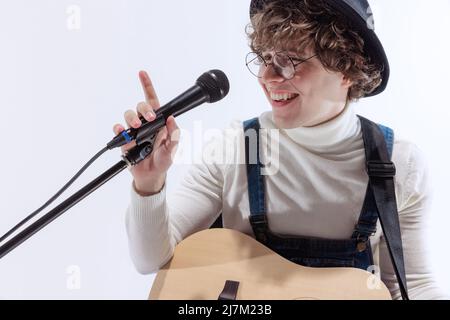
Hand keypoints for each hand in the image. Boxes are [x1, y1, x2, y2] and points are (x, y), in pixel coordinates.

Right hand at [113, 71, 179, 195]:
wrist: (151, 175)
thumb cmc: (163, 160)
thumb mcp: (173, 148)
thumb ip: (174, 134)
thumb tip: (171, 119)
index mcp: (158, 122)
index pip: (153, 101)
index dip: (147, 86)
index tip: (142, 73)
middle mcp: (145, 123)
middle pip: (141, 106)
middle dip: (144, 108)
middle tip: (150, 118)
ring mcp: (134, 131)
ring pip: (128, 115)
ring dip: (131, 118)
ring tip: (136, 127)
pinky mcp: (125, 140)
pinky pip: (118, 129)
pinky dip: (119, 129)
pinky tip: (123, 132)